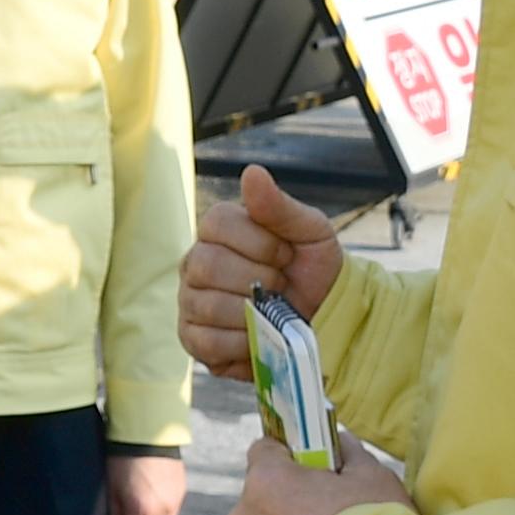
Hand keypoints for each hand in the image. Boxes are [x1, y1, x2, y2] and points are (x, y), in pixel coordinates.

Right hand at [179, 166, 346, 379]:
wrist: (325, 317)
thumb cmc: (313, 269)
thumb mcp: (311, 232)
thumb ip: (279, 206)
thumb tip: (251, 171)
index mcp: (218, 229)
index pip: (216, 223)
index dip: (259, 243)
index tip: (286, 255)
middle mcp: (195, 261)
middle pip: (207, 265)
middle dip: (257, 280)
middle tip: (281, 287)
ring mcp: (189, 300)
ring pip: (207, 304)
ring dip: (251, 314)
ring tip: (271, 314)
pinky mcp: (192, 338)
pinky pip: (205, 341)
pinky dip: (239, 343)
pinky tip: (257, 338)